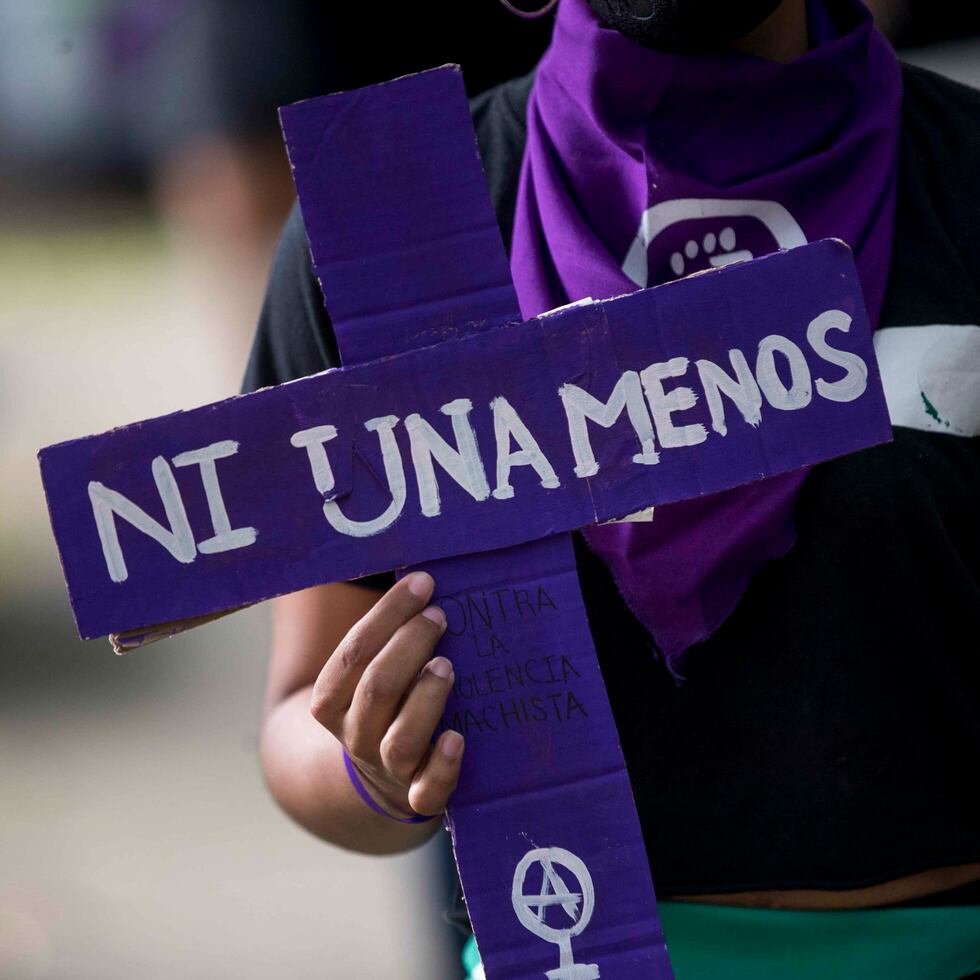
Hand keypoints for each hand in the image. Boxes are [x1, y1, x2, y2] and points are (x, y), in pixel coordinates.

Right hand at [310, 571, 463, 818]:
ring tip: (447, 665)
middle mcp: (355, 736)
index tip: (422, 584)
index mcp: (332, 701)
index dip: (388, 615)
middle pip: (376, 689)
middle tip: (439, 616)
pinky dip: (444, 766)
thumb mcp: (365, 671)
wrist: (376, 780)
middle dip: (409, 645)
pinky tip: (458, 738)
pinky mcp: (419, 795)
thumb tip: (422, 574)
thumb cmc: (383, 702)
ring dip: (426, 697)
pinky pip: (428, 792)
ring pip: (400, 739)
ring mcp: (388, 769)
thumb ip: (383, 633)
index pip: (353, 654)